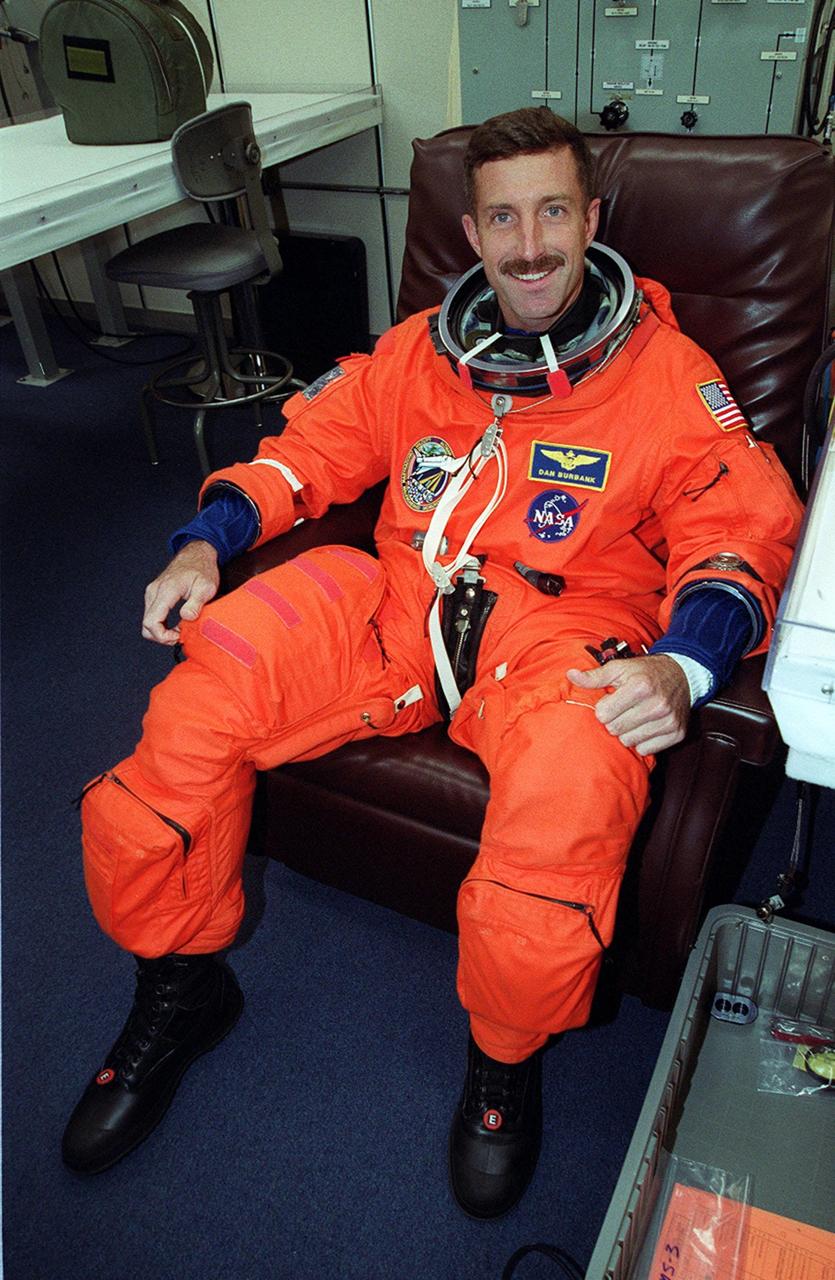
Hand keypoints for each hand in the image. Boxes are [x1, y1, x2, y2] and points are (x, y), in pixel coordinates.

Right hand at [142, 540, 219, 645]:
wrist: (196, 554)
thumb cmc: (202, 569)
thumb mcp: (206, 587)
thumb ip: (196, 603)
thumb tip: (187, 618)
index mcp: (166, 590)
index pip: (152, 621)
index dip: (163, 636)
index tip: (178, 637)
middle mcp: (154, 591)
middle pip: (146, 625)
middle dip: (162, 637)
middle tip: (180, 636)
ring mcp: (152, 592)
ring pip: (147, 621)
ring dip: (161, 631)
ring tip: (180, 630)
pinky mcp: (154, 594)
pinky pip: (151, 615)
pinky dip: (161, 624)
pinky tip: (175, 624)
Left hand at [566, 654, 689, 755]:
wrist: (682, 675)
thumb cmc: (645, 672)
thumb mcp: (620, 668)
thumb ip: (595, 676)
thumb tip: (570, 675)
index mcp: (640, 687)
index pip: (604, 714)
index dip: (604, 708)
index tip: (611, 702)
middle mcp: (657, 705)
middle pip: (616, 729)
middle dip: (614, 721)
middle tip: (623, 710)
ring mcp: (668, 720)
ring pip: (629, 742)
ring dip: (627, 732)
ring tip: (635, 718)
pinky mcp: (677, 733)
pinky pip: (646, 749)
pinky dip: (643, 741)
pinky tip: (646, 726)